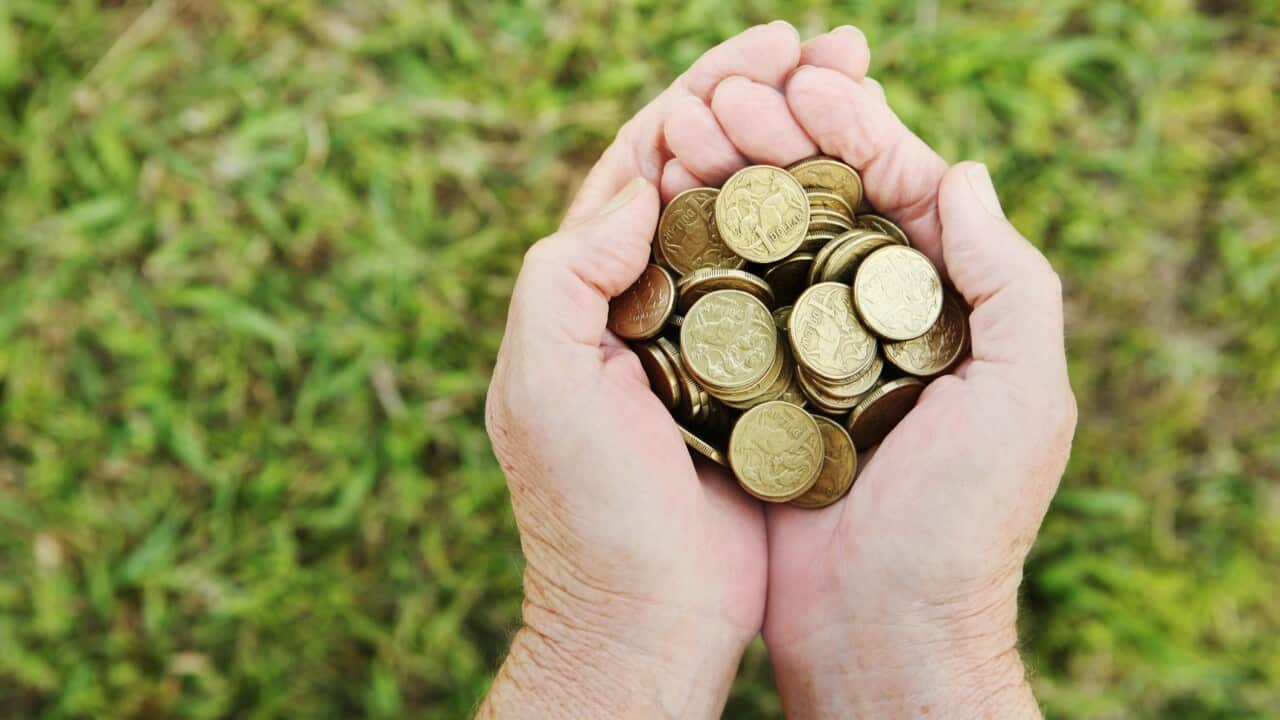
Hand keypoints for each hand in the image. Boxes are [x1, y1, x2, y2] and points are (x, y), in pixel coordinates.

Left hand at [479, 23, 870, 718]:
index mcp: (589, 285)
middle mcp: (650, 298)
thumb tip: (638, 189)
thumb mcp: (544, 387)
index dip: (707, 88)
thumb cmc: (587, 514)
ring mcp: (711, 336)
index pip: (645, 156)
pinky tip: (881, 200)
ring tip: (869, 96)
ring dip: (809, 153)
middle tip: (844, 46)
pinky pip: (798, 287)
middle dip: (771, 101)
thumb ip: (564, 276)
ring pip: (759, 220)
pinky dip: (831, 234)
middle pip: (711, 172)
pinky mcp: (762, 378)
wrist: (646, 619)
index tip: (778, 41)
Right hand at [751, 66, 1076, 716]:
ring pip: (765, 244)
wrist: (879, 637)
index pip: (900, 188)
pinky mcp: (750, 396)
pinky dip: (697, 255)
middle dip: (777, 137)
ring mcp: (804, 357)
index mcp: (941, 310)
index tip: (803, 80)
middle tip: (725, 94)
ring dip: (730, 181)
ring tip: (688, 130)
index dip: (854, 126)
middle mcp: (868, 324)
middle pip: (823, 204)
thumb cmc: (962, 528)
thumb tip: (964, 169)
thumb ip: (1011, 281)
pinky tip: (664, 211)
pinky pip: (723, 309)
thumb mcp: (1022, 400)